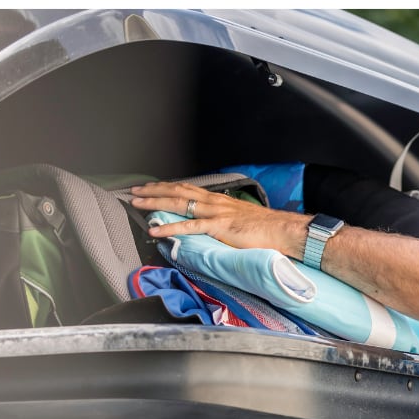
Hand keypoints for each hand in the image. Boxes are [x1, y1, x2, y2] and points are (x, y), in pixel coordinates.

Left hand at [131, 181, 310, 258]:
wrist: (283, 230)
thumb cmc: (266, 228)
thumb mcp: (241, 219)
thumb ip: (224, 220)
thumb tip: (213, 226)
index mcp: (219, 200)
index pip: (187, 189)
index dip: (167, 187)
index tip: (151, 187)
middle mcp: (214, 202)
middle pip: (178, 192)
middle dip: (154, 191)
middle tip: (134, 192)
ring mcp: (216, 213)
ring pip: (179, 204)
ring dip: (155, 203)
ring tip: (137, 204)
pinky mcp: (219, 227)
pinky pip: (189, 227)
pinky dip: (170, 228)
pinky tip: (155, 230)